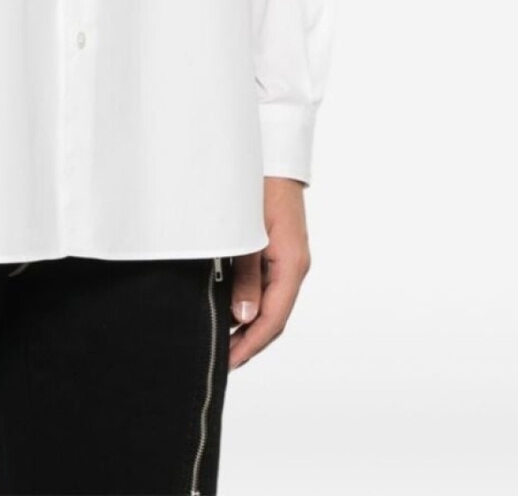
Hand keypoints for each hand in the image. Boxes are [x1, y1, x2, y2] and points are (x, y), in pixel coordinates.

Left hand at [227, 176, 310, 370]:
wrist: (272, 156)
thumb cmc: (259, 188)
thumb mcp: (247, 233)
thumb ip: (246, 275)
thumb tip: (244, 316)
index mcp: (291, 265)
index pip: (273, 318)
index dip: (251, 343)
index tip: (229, 361)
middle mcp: (294, 266)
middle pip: (274, 315)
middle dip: (250, 340)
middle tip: (223, 359)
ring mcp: (288, 259)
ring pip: (271, 302)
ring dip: (249, 323)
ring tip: (223, 340)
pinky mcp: (278, 250)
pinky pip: (267, 285)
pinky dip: (250, 301)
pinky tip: (230, 307)